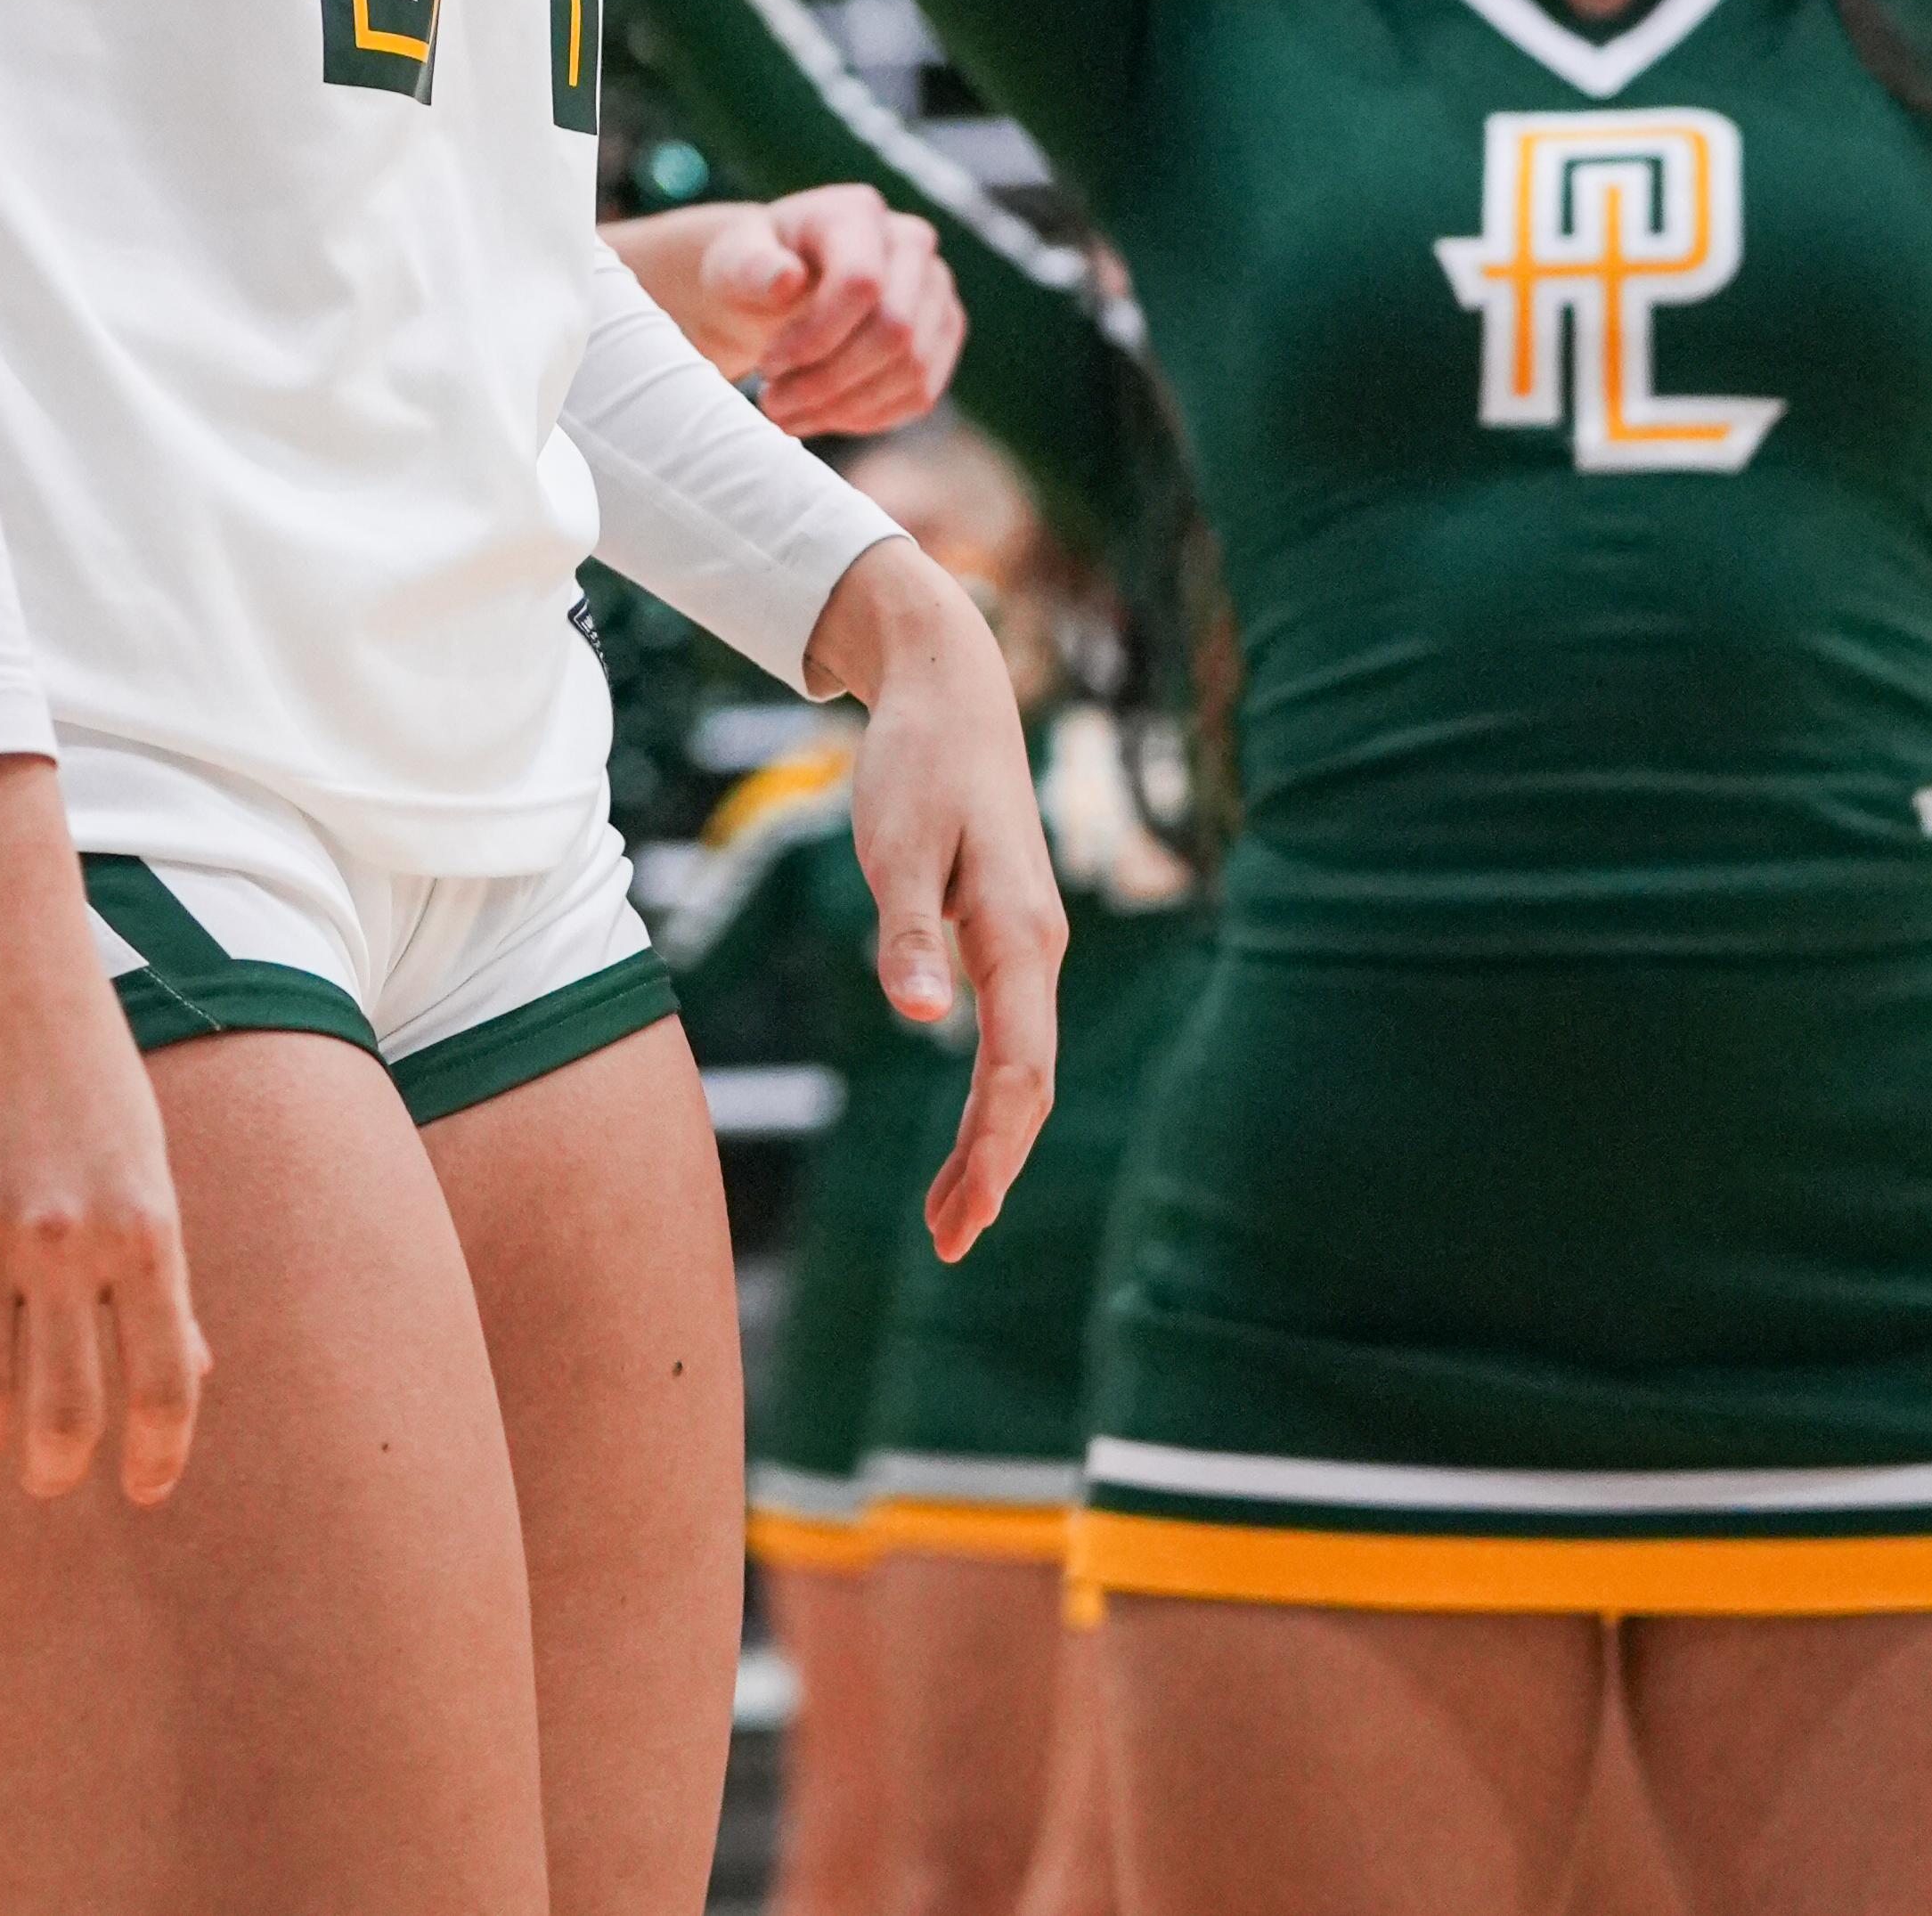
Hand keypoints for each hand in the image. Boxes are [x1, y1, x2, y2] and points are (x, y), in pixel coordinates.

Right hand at [0, 750, 209, 1508]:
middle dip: (58, 1466)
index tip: (146, 1490)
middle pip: (66, 1413)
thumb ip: (153, 1265)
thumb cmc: (79, 1051)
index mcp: (143, 1222)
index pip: (166, 1382)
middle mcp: (63, 1236)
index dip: (159, 1455)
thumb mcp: (142, 1153)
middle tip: (49, 1473)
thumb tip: (191, 1371)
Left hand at [609, 183, 964, 432]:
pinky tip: (824, 415)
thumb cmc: (753, 268)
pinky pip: (921, 392)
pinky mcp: (943, 331)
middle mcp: (911, 242)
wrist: (778, 283)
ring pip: (912, 369)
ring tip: (789, 415)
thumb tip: (785, 278)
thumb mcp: (733, 261)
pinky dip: (869, 416)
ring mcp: (936, 288)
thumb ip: (750, 267)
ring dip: (846, 407)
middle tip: (773, 404)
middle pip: (895, 329)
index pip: (861, 282)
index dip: (816, 337)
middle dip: (828, 381)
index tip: (768, 367)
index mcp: (857, 212)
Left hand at [802, 531, 1061, 1261]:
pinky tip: (963, 1132)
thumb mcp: (895, 840)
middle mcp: (1036, 946)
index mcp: (1018, 933)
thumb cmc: (917, 761)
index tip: (964, 1216)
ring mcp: (1027, 942)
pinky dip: (987, 1096)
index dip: (993, 1148)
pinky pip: (1009, 1036)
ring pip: (1021, 1066)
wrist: (950, 688)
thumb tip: (924, 1019)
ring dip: (989, 1142)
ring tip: (948, 1217)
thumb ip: (909, 930)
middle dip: (993, 1167)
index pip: (1017, 1068)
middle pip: (1027, 1085)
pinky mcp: (1006, 934)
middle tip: (950, 1244)